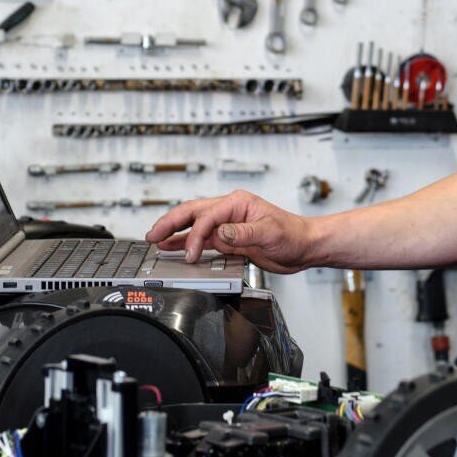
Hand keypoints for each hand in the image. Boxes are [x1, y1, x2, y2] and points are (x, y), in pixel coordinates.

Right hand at [145, 190, 319, 272]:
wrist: (304, 246)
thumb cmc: (293, 234)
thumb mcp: (270, 232)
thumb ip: (243, 233)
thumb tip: (220, 233)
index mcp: (237, 202)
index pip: (207, 217)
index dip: (194, 235)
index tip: (191, 254)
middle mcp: (229, 211)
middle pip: (193, 213)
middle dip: (171, 223)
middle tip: (153, 234)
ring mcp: (228, 225)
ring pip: (194, 225)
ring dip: (175, 232)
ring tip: (156, 239)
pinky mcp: (229, 239)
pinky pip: (203, 239)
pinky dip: (187, 242)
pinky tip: (175, 247)